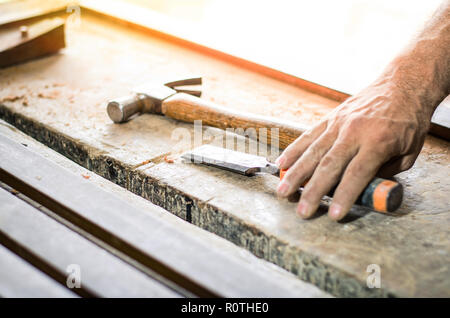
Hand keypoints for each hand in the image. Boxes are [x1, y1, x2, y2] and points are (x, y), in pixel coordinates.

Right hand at [275, 80, 431, 220]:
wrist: (402, 85)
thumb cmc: (408, 122)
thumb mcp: (408, 153)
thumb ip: (384, 173)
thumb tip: (361, 191)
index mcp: (378, 141)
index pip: (357, 174)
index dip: (344, 195)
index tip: (333, 214)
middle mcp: (354, 132)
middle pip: (329, 166)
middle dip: (312, 191)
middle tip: (301, 211)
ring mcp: (339, 123)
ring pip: (313, 152)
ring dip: (296, 174)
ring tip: (283, 191)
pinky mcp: (330, 118)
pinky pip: (308, 136)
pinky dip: (293, 151)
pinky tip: (281, 164)